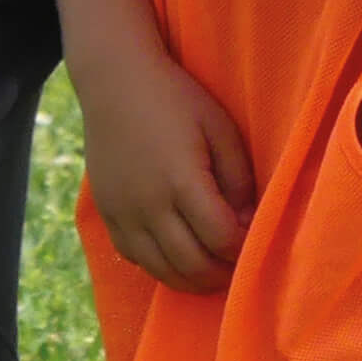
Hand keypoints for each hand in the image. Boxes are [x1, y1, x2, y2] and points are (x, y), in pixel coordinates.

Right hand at [78, 49, 255, 292]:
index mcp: (181, 179)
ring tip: (214, 268)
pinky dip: (161, 267)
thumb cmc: (174, 98)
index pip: (221, 238)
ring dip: (194, 279)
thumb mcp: (219, 126)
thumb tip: (248, 222)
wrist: (114, 81)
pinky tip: (178, 255)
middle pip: (193, 264)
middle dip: (223, 273)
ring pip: (162, 271)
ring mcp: (123, 212)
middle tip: (239, 264)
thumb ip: (239, 178)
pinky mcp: (106, 213)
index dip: (244, 249)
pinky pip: (135, 258)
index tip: (255, 241)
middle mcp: (148, 203)